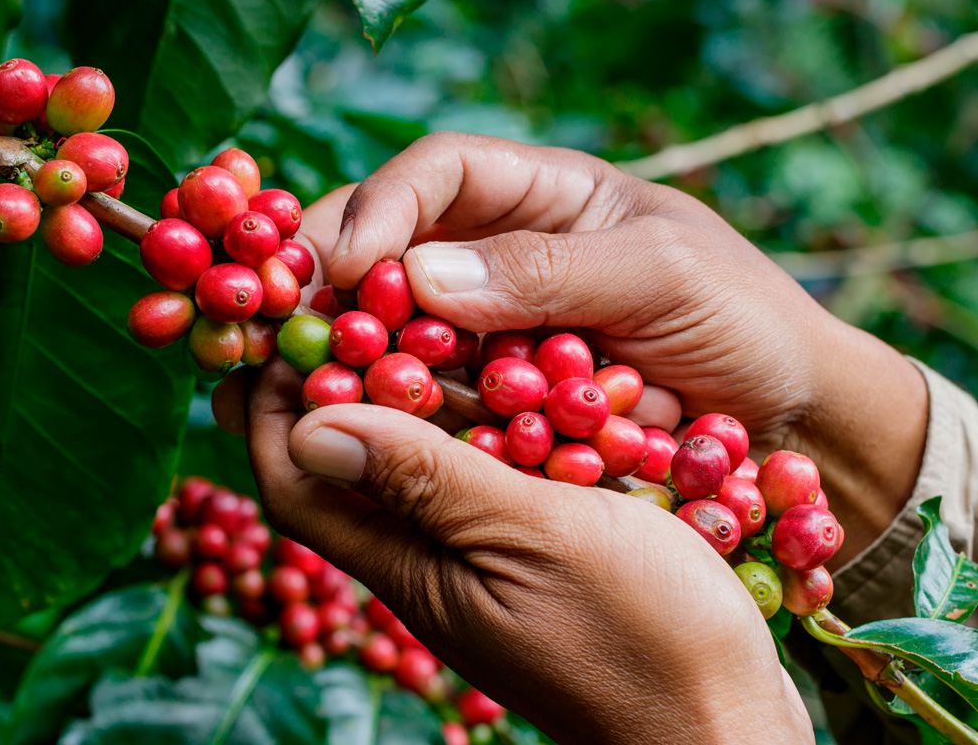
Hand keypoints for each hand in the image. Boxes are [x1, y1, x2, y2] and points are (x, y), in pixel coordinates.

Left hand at [236, 357, 811, 744]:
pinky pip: (486, 469)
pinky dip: (485, 416)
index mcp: (411, 566)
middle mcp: (432, 560)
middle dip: (342, 380)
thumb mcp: (535, 538)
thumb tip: (309, 426)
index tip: (290, 325)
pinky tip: (510, 370)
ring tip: (431, 312)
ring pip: (423, 459)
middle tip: (360, 298)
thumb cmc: (646, 636)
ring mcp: (485, 555)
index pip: (298, 484)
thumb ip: (428, 480)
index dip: (275, 407)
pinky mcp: (537, 545)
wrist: (725, 723)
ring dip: (419, 389)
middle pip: (353, 463)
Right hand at [321, 132, 928, 562]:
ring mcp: (497, 333)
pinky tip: (361, 426)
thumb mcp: (660, 274)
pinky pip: (433, 396)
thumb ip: (548, 270)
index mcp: (546, 196)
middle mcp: (506, 258)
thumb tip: (417, 277)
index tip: (347, 266)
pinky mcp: (500, 400)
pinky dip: (395, 408)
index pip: (439, 175)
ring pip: (400, 327)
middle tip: (286, 322)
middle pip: (395, 246)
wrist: (788, 415)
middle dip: (336, 277)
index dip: (381, 207)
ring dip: (351, 350)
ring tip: (305, 381)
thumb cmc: (743, 321)